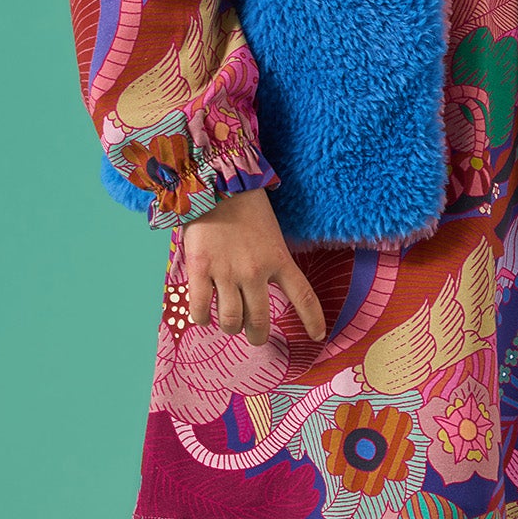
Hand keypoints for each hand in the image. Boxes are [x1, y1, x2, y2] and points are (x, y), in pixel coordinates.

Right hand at [183, 187, 327, 345]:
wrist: (216, 182)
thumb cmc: (245, 206)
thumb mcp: (271, 234)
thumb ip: (271, 262)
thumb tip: (264, 289)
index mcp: (278, 259)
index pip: (303, 297)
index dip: (312, 320)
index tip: (317, 336)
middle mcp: (255, 271)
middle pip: (259, 321)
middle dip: (258, 336)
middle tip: (255, 336)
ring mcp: (226, 272)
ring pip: (231, 321)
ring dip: (230, 327)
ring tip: (229, 324)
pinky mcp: (200, 269)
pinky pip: (200, 308)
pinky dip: (202, 318)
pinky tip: (204, 315)